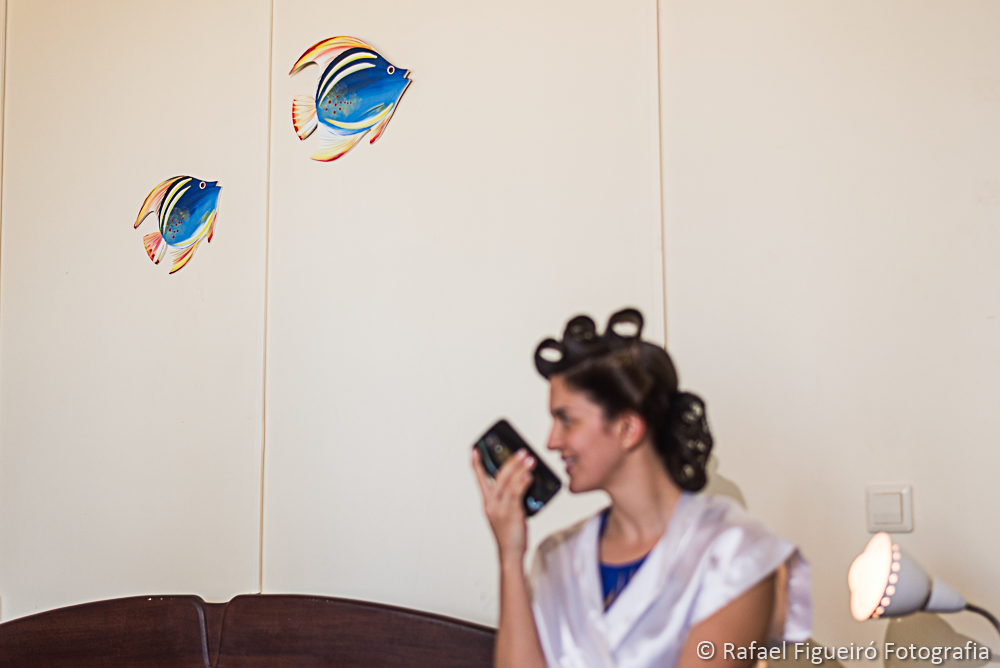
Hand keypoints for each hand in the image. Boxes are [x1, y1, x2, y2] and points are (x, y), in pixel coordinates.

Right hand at [472, 448, 535, 562]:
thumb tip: (524, 479)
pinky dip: (522, 482)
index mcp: (488, 502)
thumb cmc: (510, 533)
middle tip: (521, 452)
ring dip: (519, 468)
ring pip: (508, 482)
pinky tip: (529, 476)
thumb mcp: (507, 511)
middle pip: (498, 476)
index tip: (475, 450)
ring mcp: (500, 508)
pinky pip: (515, 493)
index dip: (476, 464)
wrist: (510, 553)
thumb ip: (512, 496)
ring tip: (529, 460)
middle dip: (510, 462)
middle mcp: (491, 504)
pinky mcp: (510, 513)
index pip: (480, 479)